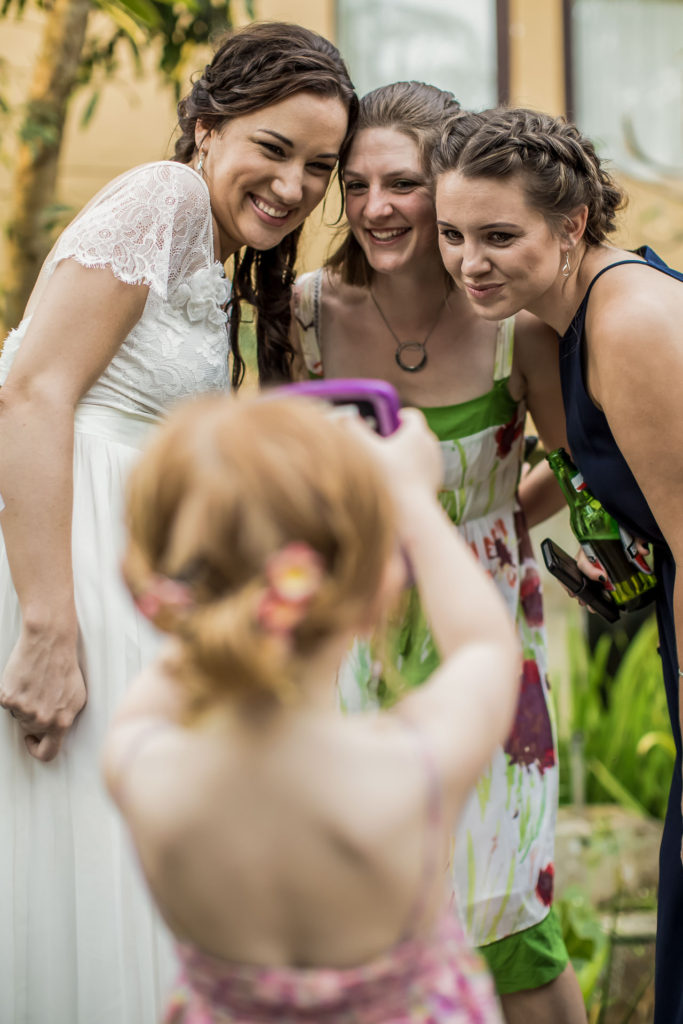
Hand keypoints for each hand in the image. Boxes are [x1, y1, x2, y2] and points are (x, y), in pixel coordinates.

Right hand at [0, 626, 86, 761]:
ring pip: (18, 716)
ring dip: (24, 703)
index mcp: (61, 722)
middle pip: (30, 729)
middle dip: (33, 716)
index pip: (47, 753)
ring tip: (35, 684)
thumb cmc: (65, 667)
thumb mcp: (77, 698)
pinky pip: (8, 703)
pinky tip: (25, 679)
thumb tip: (54, 732)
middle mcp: (42, 719)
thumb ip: (65, 719)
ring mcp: (24, 710)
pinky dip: (13, 693)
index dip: (38, 750)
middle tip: (40, 694)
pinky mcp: (8, 698)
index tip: (33, 740)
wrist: (50, 642)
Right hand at [348, 408, 443, 504]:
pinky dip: (411, 472)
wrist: (412, 515)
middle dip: (399, 437)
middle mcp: (430, 445)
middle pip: (414, 433)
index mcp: (417, 433)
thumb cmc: (389, 481)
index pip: (410, 415)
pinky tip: (396, 483)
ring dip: (405, 455)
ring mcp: (435, 464)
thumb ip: (353, 430)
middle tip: (381, 445)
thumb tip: (341, 418)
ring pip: (419, 452)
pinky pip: (422, 469)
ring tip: (387, 466)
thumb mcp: (365, 451)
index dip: (395, 415)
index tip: (384, 423)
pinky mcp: (436, 481)